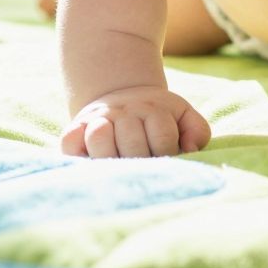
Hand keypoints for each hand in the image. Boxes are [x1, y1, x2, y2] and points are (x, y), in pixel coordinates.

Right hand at [60, 84, 210, 157]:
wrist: (121, 96)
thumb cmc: (157, 118)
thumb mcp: (182, 116)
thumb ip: (197, 131)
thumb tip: (188, 151)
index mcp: (153, 108)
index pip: (163, 136)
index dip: (167, 153)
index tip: (166, 161)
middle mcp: (124, 111)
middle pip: (133, 142)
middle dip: (142, 161)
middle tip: (144, 171)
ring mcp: (97, 118)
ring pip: (100, 137)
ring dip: (111, 157)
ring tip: (119, 169)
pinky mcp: (75, 129)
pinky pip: (70, 141)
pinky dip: (77, 154)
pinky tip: (90, 163)